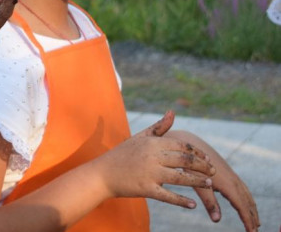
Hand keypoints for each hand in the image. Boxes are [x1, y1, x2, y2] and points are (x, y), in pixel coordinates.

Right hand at [95, 111, 215, 208]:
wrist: (102, 174)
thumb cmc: (122, 154)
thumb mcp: (139, 137)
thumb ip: (158, 127)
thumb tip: (173, 112)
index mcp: (152, 143)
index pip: (182, 146)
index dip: (198, 153)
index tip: (207, 159)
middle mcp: (152, 156)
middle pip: (186, 161)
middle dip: (203, 167)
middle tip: (213, 172)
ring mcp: (150, 173)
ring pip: (181, 178)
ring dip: (198, 182)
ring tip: (209, 185)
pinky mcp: (146, 189)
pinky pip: (168, 196)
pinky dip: (182, 201)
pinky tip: (193, 204)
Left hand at [166, 130, 259, 231]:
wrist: (188, 144)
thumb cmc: (190, 165)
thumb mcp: (198, 184)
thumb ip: (209, 201)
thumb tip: (217, 220)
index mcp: (227, 184)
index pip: (241, 206)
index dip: (247, 220)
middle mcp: (232, 179)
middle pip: (247, 201)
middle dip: (252, 216)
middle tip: (256, 231)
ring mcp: (231, 174)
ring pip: (245, 193)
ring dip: (251, 207)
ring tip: (254, 220)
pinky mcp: (226, 171)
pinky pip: (241, 187)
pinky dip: (246, 198)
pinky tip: (243, 202)